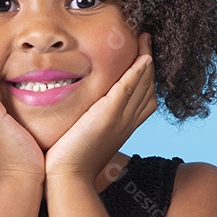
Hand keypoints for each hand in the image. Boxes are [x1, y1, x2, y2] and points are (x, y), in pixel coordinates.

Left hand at [44, 33, 157, 183]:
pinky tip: (143, 58)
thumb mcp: (86, 136)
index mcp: (123, 126)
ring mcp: (120, 118)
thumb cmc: (70, 160)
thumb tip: (84, 112)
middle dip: (149, 62)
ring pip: (142, 85)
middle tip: (146, 39)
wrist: (67, 177)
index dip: (146, 76)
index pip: (144, 97)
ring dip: (146, 59)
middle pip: (148, 87)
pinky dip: (137, 73)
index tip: (143, 56)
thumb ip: (90, 121)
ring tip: (145, 39)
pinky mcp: (108, 116)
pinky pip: (128, 89)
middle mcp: (127, 121)